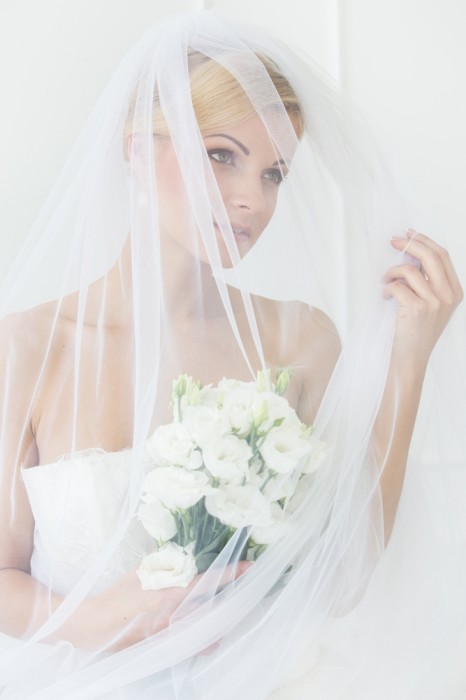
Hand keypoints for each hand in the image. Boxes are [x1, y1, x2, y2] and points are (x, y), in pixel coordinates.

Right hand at [78, 560, 250, 651]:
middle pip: (215, 606)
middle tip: (250, 592)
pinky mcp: (166, 646)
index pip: (209, 579)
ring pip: (208, 627)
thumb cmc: (119, 593)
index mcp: (171, 590)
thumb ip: (167, 565)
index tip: (250, 567)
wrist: (96, 624)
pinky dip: (207, 640)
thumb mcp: (143, 570)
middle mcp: (176, 614)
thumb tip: (185, 559)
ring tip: (238, 611)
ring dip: (224, 619)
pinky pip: (194, 643)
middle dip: (234, 599)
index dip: (232, 573)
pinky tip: (216, 637)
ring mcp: (172, 633)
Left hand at [383, 230, 462, 368]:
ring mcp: (434, 302)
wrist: (411, 359)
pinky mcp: (416, 309)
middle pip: (431, 255)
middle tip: (393, 241)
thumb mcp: (433, 305)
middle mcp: (448, 296)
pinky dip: (387, 288)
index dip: (425, 241)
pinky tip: (385, 295)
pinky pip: (397, 285)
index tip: (409, 234)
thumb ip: (428, 281)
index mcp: (455, 292)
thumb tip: (412, 252)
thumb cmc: (417, 332)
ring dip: (392, 272)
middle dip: (410, 243)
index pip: (442, 255)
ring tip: (386, 282)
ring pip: (409, 270)